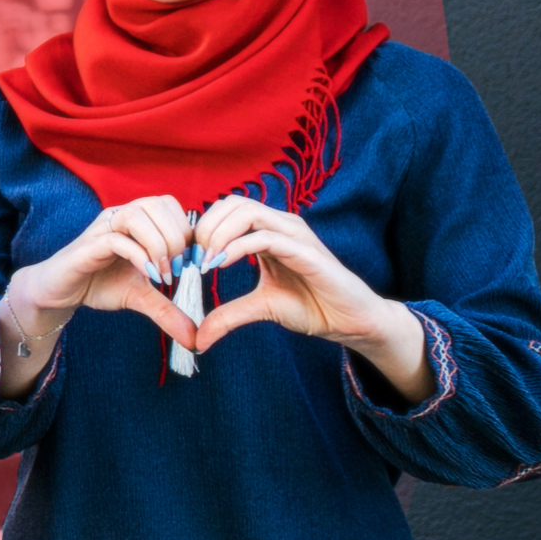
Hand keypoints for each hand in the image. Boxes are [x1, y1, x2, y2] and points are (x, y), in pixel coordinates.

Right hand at [3, 194, 198, 349]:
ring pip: (138, 214)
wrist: (60, 293)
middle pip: (158, 204)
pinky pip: (118, 239)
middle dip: (177, 238)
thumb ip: (167, 310)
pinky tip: (147, 276)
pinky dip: (139, 256)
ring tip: (162, 273)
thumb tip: (194, 339)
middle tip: (177, 270)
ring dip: (159, 244)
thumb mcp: (140, 296)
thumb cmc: (98, 285)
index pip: (170, 204)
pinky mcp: (88, 245)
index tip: (190, 263)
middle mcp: (119, 216)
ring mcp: (102, 228)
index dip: (187, 230)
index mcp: (135, 219)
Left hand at [191, 197, 428, 395]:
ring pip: (248, 211)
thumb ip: (228, 315)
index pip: (228, 208)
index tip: (189, 257)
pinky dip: (237, 246)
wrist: (350, 322)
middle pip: (234, 202)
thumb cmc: (312, 307)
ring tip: (206, 261)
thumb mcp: (260, 308)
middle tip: (194, 257)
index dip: (203, 227)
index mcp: (270, 231)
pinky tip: (222, 264)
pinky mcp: (307, 252)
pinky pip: (266, 237)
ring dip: (218, 233)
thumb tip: (199, 337)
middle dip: (206, 226)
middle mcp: (283, 225)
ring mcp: (296, 235)